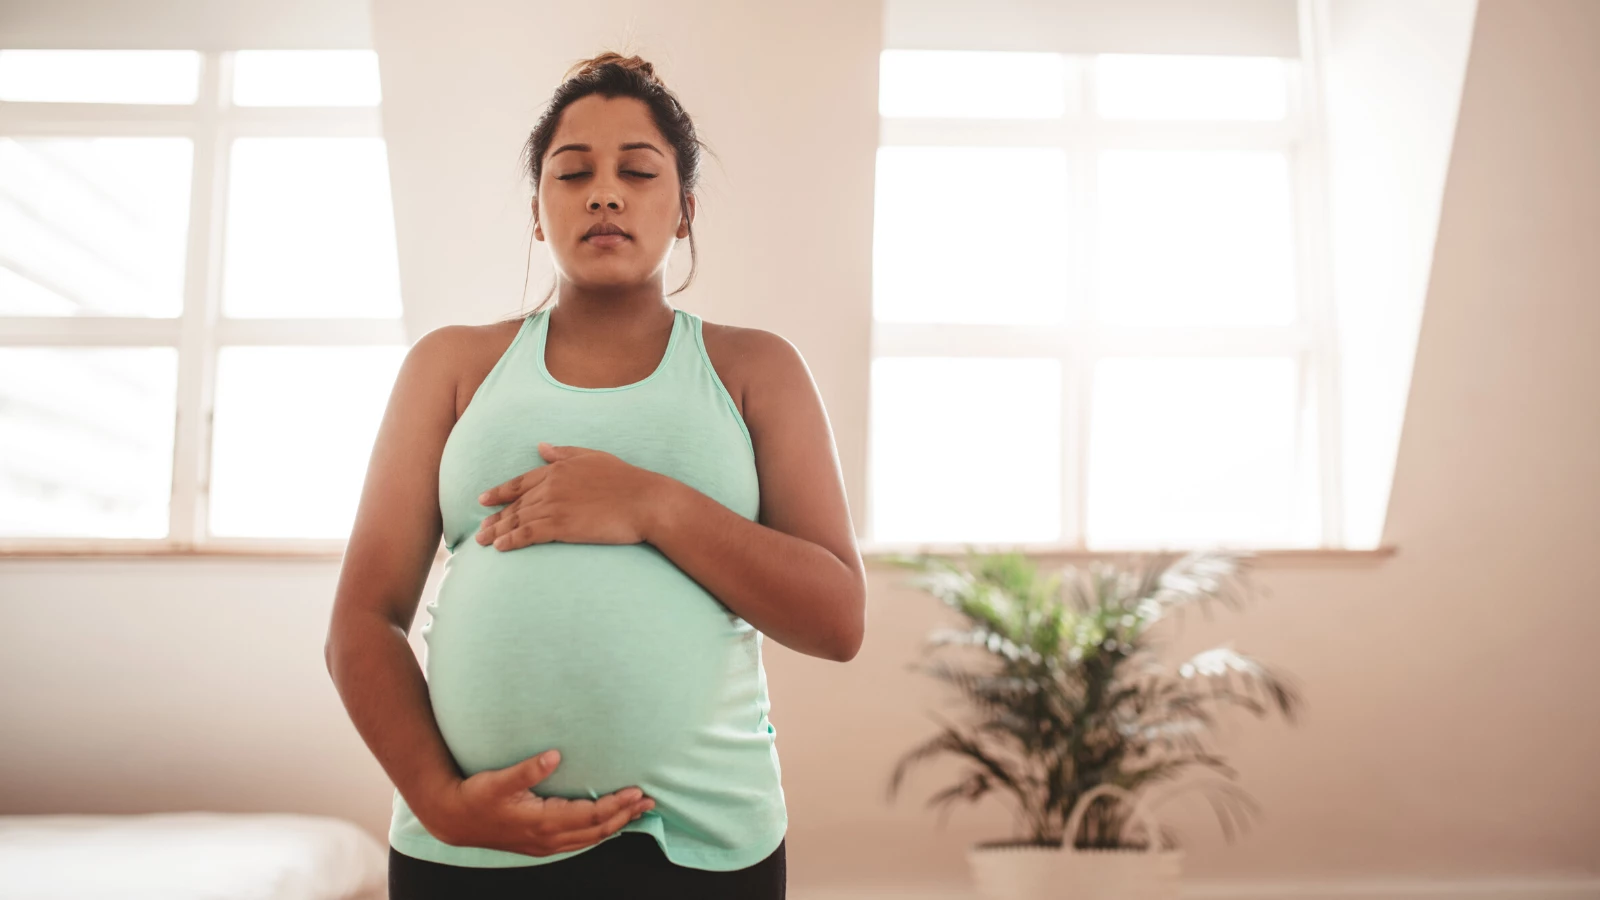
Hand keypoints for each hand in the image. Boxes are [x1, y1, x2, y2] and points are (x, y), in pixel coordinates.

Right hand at [428, 750, 655, 856]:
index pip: (591, 816)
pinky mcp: (540, 844)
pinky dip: (598, 832)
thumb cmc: (475, 797)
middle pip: (597, 830)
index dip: (616, 804)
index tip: (637, 792)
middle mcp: (548, 838)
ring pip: (590, 839)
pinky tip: (607, 823)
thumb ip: (527, 769)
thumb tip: (554, 755)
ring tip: (637, 812)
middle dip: (625, 815)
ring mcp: (544, 844)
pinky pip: (578, 841)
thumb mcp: (498, 780)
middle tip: (650, 802)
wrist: (453, 820)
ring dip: (615, 825)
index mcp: (543, 822)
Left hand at [475, 442, 665, 549]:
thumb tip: (541, 446)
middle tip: (480, 530)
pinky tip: (500, 548)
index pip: (520, 482)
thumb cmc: (626, 480)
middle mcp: (551, 485)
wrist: (645, 501)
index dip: (499, 492)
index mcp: (558, 468)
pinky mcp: (561, 525)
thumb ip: (565, 453)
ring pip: (517, 520)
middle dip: (495, 517)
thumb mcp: (593, 457)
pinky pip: (528, 534)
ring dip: (498, 532)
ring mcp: (554, 505)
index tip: (483, 500)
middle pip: (515, 504)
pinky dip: (511, 541)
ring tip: (483, 542)